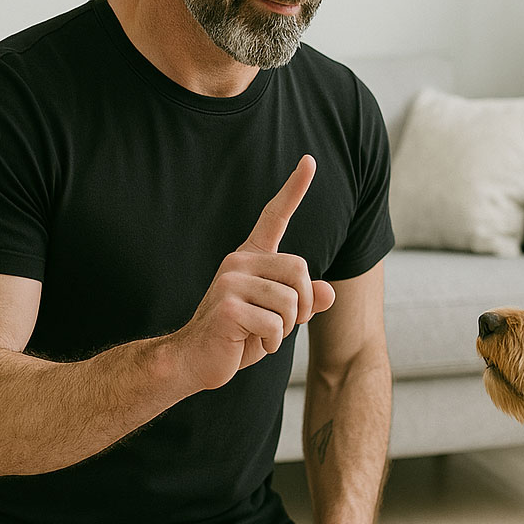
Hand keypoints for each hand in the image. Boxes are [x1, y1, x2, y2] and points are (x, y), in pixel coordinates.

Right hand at [177, 155, 335, 391]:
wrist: (194, 361)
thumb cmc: (237, 338)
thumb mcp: (278, 319)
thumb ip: (303, 302)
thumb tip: (329, 292)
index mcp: (250, 258)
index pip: (274, 216)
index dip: (294, 189)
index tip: (309, 161)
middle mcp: (238, 262)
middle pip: (300, 269)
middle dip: (302, 305)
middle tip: (283, 325)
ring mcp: (230, 282)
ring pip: (290, 301)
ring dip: (286, 328)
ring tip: (262, 335)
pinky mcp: (228, 307)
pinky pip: (274, 324)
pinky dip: (271, 342)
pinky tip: (251, 344)